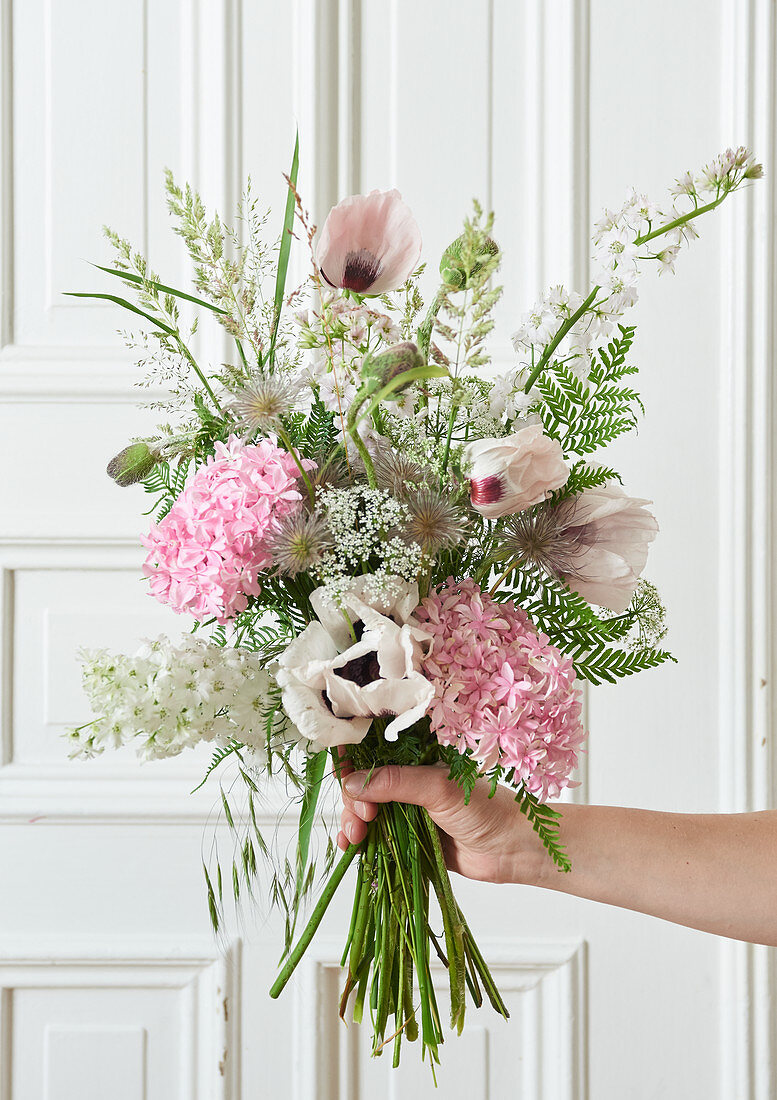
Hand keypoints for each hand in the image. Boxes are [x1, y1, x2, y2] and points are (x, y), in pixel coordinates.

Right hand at [337, 764, 551, 884]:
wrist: (513, 849)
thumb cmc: (484, 809)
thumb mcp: (438, 789)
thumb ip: (395, 783)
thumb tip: (351, 783)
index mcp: (415, 760)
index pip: (373, 753)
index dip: (353, 761)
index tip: (342, 776)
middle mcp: (408, 783)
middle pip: (363, 785)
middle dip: (353, 801)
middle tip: (361, 819)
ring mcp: (406, 811)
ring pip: (365, 812)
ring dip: (353, 822)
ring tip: (355, 838)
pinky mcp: (408, 840)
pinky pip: (376, 837)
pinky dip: (360, 841)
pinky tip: (351, 848)